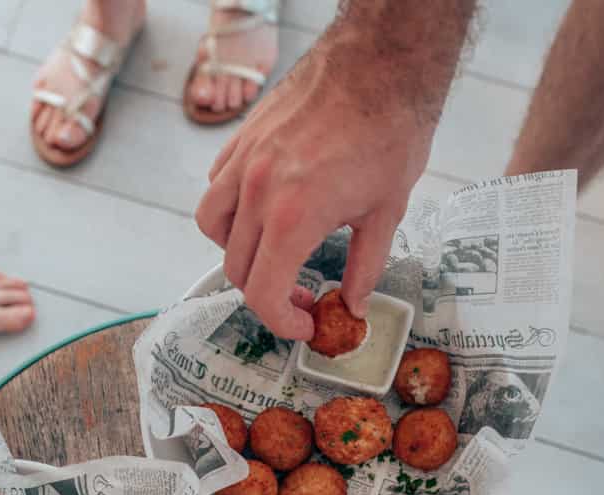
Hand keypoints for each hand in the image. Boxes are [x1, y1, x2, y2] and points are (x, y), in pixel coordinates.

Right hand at [196, 32, 433, 339]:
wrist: (382, 61)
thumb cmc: (390, 130)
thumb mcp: (387, 212)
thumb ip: (365, 268)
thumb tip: (354, 306)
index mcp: (293, 217)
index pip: (262, 294)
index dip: (281, 323)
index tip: (304, 325)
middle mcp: (258, 192)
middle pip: (237, 270)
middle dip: (267, 295)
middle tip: (300, 296)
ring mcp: (244, 162)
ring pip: (213, 228)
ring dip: (238, 254)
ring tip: (271, 253)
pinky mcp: (242, 138)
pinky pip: (217, 189)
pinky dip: (231, 210)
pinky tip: (264, 211)